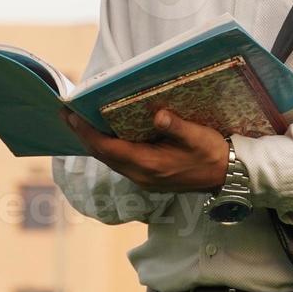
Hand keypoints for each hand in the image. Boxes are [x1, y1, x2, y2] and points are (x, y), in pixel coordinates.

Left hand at [60, 107, 228, 192]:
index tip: (72, 116)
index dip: (88, 133)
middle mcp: (141, 175)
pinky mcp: (146, 176)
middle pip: (103, 155)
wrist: (227, 176)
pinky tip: (102, 134)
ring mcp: (143, 178)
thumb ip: (177, 126)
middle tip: (65, 113)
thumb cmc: (213, 153)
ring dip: (92, 141)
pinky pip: (119, 161)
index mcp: (150, 165)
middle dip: (83, 134)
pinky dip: (106, 147)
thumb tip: (159, 114)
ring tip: (77, 121)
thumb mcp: (198, 137)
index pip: (110, 149)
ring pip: (109, 159)